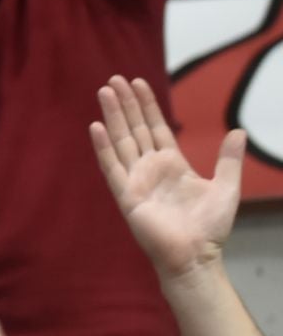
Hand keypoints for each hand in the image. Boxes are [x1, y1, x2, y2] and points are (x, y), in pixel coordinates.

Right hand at [91, 76, 245, 282]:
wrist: (197, 255)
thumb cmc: (211, 227)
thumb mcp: (226, 187)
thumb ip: (229, 159)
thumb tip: (238, 130)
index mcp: (172, 164)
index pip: (155, 127)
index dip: (147, 105)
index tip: (138, 83)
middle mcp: (150, 168)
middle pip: (134, 128)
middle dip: (125, 103)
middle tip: (114, 79)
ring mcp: (136, 180)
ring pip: (121, 141)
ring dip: (113, 116)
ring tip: (104, 92)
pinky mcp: (127, 196)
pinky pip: (112, 167)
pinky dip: (103, 147)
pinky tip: (96, 127)